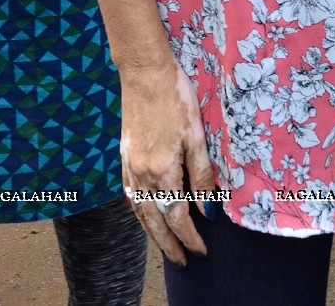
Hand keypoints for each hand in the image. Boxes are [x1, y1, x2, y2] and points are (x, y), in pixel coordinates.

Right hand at [120, 59, 216, 264]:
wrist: (144, 72)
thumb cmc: (175, 97)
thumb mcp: (196, 135)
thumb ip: (202, 175)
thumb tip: (209, 210)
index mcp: (163, 171)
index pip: (178, 217)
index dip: (190, 237)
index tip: (201, 251)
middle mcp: (142, 175)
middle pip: (156, 222)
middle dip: (170, 244)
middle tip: (182, 262)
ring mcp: (130, 166)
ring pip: (140, 211)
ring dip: (152, 233)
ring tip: (164, 246)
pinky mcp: (125, 155)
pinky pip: (130, 194)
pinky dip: (137, 211)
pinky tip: (142, 214)